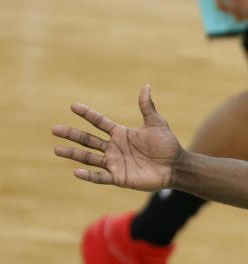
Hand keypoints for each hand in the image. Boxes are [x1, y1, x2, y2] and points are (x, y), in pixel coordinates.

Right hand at [52, 85, 183, 190]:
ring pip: (89, 158)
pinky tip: (76, 171)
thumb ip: (147, 107)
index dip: (87, 114)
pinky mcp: (119, 177)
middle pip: (88, 140)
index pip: (99, 122)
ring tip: (56, 149)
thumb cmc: (168, 145)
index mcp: (121, 134)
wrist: (176, 167)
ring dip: (73, 154)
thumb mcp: (156, 124)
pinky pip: (100, 177)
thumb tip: (146, 86)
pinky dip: (88, 175)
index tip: (73, 106)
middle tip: (55, 129)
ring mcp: (115, 163)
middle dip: (72, 134)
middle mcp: (114, 148)